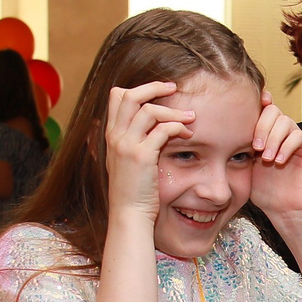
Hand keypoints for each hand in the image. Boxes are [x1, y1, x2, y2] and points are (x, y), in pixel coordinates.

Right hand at [103, 81, 191, 220]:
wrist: (129, 214)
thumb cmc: (132, 191)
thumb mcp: (122, 162)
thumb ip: (126, 142)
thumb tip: (140, 128)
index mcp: (111, 136)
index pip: (117, 97)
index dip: (138, 90)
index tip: (158, 93)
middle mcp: (116, 137)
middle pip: (131, 96)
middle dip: (155, 87)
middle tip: (174, 88)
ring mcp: (127, 146)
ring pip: (149, 110)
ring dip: (173, 110)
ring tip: (190, 117)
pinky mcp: (142, 157)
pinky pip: (162, 130)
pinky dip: (178, 127)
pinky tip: (187, 134)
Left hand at [246, 100, 301, 230]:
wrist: (287, 211)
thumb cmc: (266, 193)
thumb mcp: (246, 168)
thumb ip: (240, 148)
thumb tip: (224, 131)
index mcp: (266, 134)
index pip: (262, 110)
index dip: (256, 104)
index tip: (244, 109)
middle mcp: (282, 133)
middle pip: (272, 111)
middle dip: (261, 127)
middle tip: (255, 148)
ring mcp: (297, 139)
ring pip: (285, 122)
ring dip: (273, 139)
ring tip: (267, 159)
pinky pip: (298, 136)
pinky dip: (287, 146)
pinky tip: (279, 161)